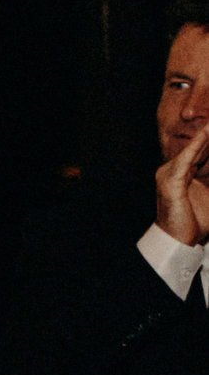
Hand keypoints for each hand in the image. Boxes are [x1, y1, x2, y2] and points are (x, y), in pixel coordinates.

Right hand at [156, 124, 208, 245]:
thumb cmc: (196, 222)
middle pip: (199, 148)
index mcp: (184, 173)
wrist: (179, 241)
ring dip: (207, 135)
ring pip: (194, 150)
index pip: (203, 152)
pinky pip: (186, 159)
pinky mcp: (170, 181)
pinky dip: (197, 146)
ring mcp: (169, 175)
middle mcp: (173, 170)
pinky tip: (206, 133)